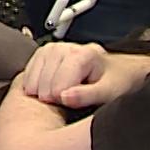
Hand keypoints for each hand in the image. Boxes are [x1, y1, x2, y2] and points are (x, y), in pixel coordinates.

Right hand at [19, 42, 149, 109]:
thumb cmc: (118, 81)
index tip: (75, 102)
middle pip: (44, 84)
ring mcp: (53, 48)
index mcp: (82, 55)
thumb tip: (64, 97)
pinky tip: (48, 89)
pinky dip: (34, 87)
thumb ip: (87, 96)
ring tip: (60, 94)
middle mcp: (66, 47)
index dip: (65, 100)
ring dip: (43, 92)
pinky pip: (27, 75)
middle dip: (54, 97)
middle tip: (70, 98)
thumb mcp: (109, 92)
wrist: (122, 71)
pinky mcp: (44, 53)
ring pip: (33, 80)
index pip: (58, 87)